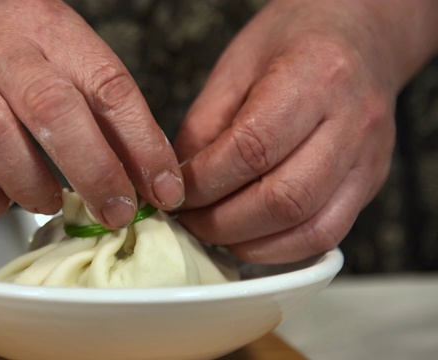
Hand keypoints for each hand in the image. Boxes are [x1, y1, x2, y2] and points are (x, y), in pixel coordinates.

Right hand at [0, 0, 183, 227]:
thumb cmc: (0, 45)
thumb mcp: (54, 48)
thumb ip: (96, 103)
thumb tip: (144, 174)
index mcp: (48, 26)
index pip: (108, 84)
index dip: (143, 144)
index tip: (165, 189)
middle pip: (55, 111)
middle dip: (96, 173)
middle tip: (117, 214)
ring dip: (35, 188)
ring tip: (50, 201)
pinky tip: (2, 196)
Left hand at [173, 0, 437, 262]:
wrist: (360, 35)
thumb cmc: (293, 42)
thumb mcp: (237, 64)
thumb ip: (206, 124)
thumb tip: (180, 182)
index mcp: (315, 76)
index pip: (252, 148)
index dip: (206, 182)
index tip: (177, 194)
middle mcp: (352, 121)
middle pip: (283, 198)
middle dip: (222, 223)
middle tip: (189, 221)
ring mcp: (369, 158)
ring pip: (309, 228)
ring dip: (249, 244)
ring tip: (213, 232)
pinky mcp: (370, 183)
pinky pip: (327, 235)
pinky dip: (280, 249)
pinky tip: (249, 239)